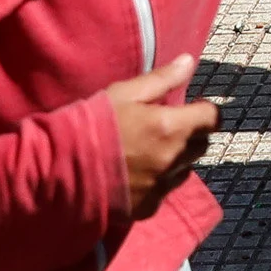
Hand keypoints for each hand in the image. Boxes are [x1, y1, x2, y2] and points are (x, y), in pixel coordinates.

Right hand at [104, 54, 218, 218]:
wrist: (58, 171)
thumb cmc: (91, 124)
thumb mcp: (124, 93)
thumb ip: (162, 79)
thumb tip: (190, 62)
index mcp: (172, 128)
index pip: (212, 118)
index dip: (204, 110)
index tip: (191, 107)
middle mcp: (173, 159)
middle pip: (201, 145)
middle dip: (192, 134)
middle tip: (168, 127)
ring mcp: (161, 187)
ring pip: (185, 170)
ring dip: (177, 159)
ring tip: (150, 151)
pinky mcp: (147, 207)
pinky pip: (164, 191)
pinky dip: (158, 182)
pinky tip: (136, 174)